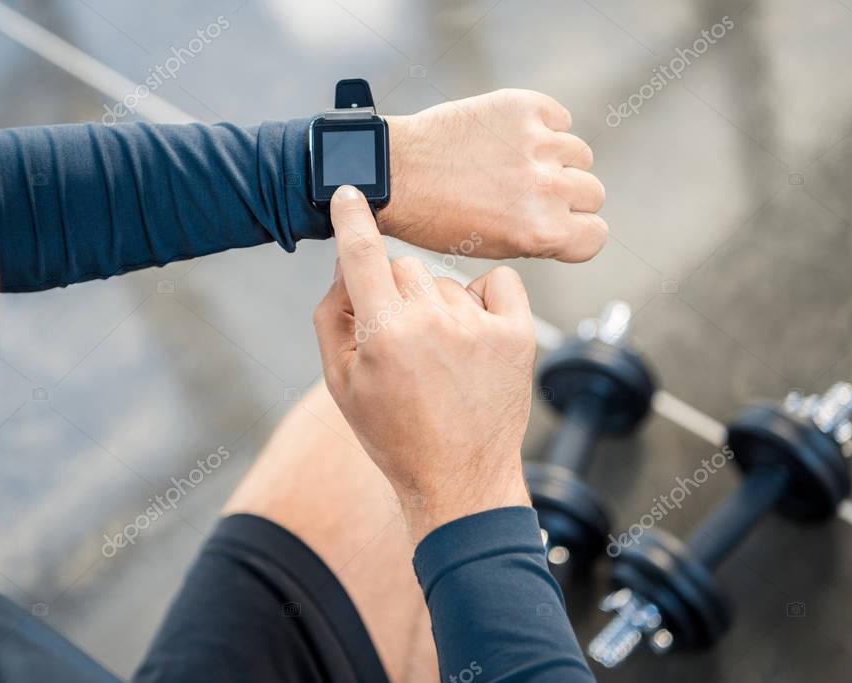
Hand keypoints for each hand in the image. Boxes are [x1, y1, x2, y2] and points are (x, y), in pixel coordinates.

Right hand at [314, 185, 534, 540]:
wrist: (459, 478)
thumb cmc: (393, 434)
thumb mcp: (340, 384)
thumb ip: (333, 316)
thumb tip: (346, 265)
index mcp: (385, 333)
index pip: (362, 253)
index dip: (352, 216)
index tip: (350, 191)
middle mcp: (433, 322)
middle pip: (404, 266)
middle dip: (395, 292)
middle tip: (400, 340)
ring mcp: (480, 326)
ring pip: (445, 279)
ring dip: (437, 304)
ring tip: (440, 355)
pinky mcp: (519, 334)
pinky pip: (496, 281)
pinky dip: (484, 298)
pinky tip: (474, 333)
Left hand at [380, 89, 606, 262]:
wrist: (395, 172)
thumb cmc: (435, 217)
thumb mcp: (495, 247)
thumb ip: (541, 235)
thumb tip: (570, 220)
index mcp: (541, 231)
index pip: (596, 235)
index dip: (576, 232)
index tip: (557, 225)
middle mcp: (546, 188)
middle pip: (592, 192)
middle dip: (566, 196)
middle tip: (526, 193)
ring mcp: (537, 143)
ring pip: (579, 153)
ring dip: (555, 159)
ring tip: (513, 164)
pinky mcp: (523, 108)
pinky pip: (559, 118)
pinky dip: (543, 126)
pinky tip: (509, 138)